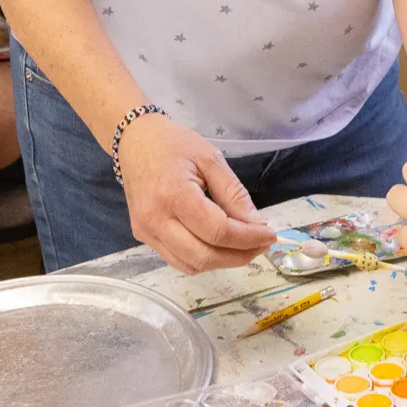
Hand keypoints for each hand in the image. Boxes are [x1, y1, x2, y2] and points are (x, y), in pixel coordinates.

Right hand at [117, 114, 276, 272]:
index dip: (248, 238)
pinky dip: (203, 259)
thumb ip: (234, 194)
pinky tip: (219, 246)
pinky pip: (178, 260)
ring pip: (191, 265)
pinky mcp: (143, 236)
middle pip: (204, 255)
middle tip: (261, 245)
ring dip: (222, 262)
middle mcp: (156, 219)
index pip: (217, 231)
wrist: (136, 142)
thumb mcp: (211, 159)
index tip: (270, 234)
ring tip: (244, 247)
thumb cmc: (174, 144)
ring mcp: (146, 231)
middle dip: (239, 256)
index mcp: (174, 195)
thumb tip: (257, 225)